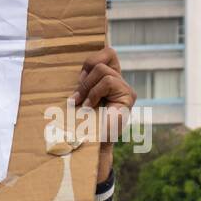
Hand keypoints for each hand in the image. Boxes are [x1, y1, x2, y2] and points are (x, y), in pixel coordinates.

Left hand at [72, 47, 134, 181]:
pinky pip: (109, 82)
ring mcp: (126, 90)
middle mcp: (121, 83)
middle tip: (76, 97)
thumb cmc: (78, 124)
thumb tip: (72, 70)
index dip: (91, 60)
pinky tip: (90, 107)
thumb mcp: (77, 98)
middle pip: (106, 58)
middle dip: (85, 77)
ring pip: (103, 71)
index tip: (79, 80)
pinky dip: (94, 93)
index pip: (108, 53)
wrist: (88, 146)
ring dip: (87, 88)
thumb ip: (82, 83)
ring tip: (83, 105)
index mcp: (110, 80)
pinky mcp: (128, 97)